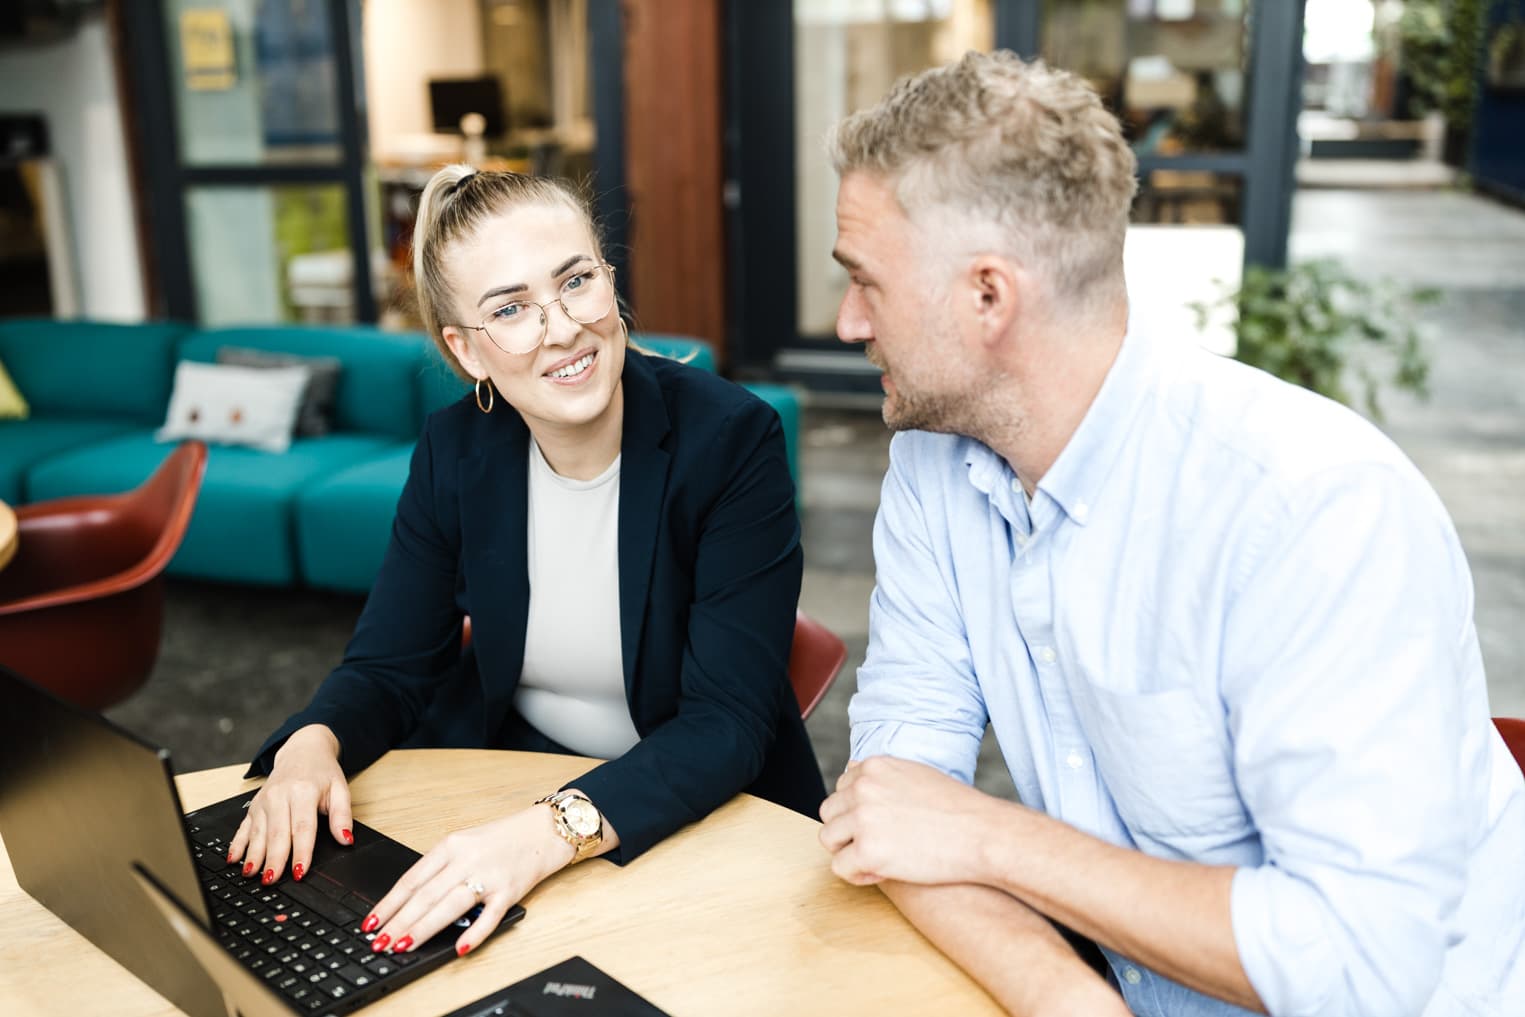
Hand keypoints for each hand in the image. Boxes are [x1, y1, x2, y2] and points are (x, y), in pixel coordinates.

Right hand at [229, 724, 350, 885]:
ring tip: (251, 874)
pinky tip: (233, 859)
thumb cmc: (322, 773)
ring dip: (254, 855)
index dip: (301, 852)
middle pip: (277, 833)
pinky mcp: (254, 805)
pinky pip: (243, 827)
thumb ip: (342, 816)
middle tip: (271, 880)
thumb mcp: (340, 789)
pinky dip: (237, 844)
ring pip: (258, 833)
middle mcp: (280, 796)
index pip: (303, 828)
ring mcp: (264, 801)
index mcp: (304, 792)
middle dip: (274, 859)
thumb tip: (346, 839)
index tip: (299, 872)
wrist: (303, 751)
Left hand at [363, 805, 574, 957]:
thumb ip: (439, 869)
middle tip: (380, 942)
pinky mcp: (510, 891)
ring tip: (403, 945)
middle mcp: (467, 859)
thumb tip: (408, 902)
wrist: (544, 830)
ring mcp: (489, 875)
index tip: (371, 922)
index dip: (389, 903)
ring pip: (449, 906)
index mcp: (451, 846)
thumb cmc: (501, 839)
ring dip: (423, 928)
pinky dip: (474, 933)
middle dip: (399, 922)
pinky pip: (489, 916)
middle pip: (426, 895)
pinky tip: (459, 947)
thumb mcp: (464, 843)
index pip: (412, 879)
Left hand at [818, 756, 1008, 885]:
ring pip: (828, 839)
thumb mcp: (917, 775)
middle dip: (847, 832)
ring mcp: (863, 818)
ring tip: (877, 860)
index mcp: (874, 766)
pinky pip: (840, 867)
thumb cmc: (958, 810)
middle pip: (830, 813)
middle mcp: (863, 788)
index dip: (856, 811)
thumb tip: (853, 767)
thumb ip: (883, 775)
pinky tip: (880, 873)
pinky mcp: (869, 851)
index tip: (878, 826)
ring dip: (849, 852)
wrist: (983, 834)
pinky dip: (856, 875)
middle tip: (875, 847)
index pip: (841, 788)